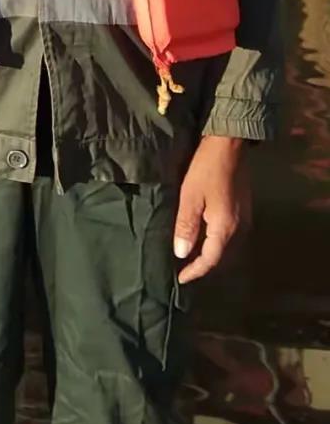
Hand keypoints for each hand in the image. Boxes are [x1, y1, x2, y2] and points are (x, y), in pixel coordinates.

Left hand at [174, 135, 249, 284]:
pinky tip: (203, 237)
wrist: (230, 144)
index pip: (210, 259)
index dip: (195, 271)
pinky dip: (215, 242)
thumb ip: (186, 225)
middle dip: (202, 265)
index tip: (180, 279)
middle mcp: (239, 228)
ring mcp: (244, 219)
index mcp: (226, 228)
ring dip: (209, 254)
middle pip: (221, 256)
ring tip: (190, 257)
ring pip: (226, 247)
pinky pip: (229, 235)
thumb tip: (181, 254)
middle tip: (183, 270)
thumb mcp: (190, 195)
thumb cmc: (206, 169)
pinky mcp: (243, 210)